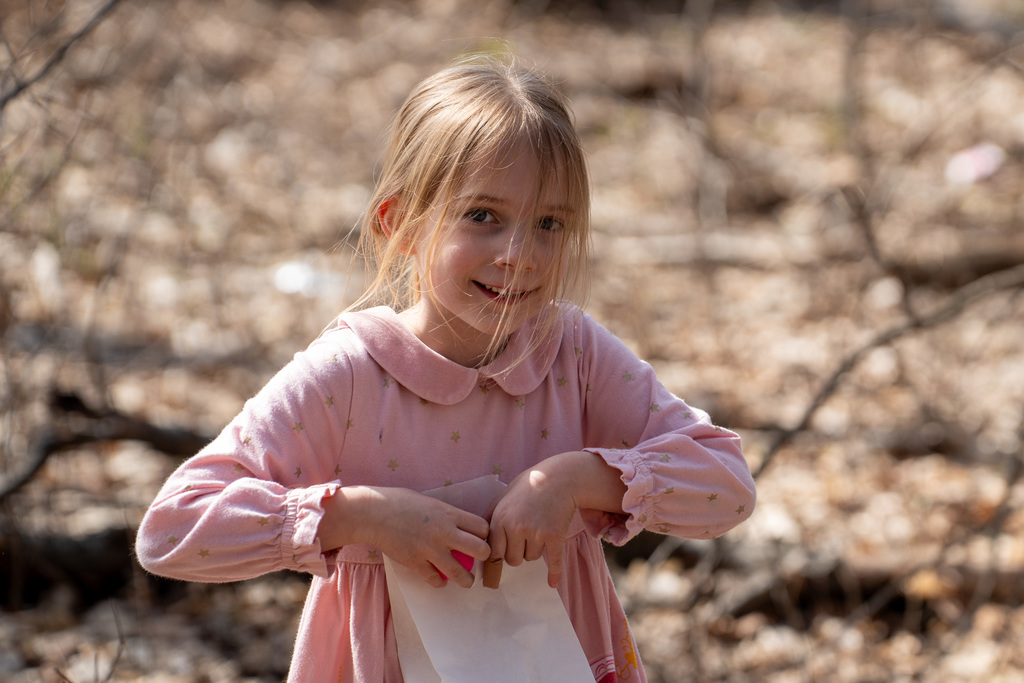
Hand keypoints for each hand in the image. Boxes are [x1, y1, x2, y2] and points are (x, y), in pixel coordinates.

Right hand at [319, 486, 490, 587]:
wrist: (373, 513)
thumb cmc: (400, 502)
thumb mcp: (430, 502)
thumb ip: (446, 515)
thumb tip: (458, 525)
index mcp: (449, 514)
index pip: (482, 527)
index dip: (485, 534)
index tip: (481, 538)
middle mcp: (444, 533)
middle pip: (480, 549)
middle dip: (483, 556)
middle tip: (479, 559)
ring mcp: (430, 550)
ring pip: (460, 573)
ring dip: (466, 579)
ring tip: (466, 580)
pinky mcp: (416, 563)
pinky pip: (436, 580)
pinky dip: (440, 581)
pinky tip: (440, 579)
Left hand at [487, 451, 627, 587]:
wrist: (559, 477)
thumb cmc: (529, 485)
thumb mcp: (504, 495)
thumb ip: (491, 515)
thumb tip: (479, 536)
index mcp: (500, 518)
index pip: (494, 552)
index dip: (500, 553)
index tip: (503, 554)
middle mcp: (516, 527)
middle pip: (512, 560)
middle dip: (518, 553)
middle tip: (525, 538)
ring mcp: (536, 532)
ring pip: (531, 558)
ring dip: (535, 550)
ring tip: (539, 529)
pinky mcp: (554, 536)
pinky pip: (553, 561)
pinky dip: (554, 573)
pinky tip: (552, 582)